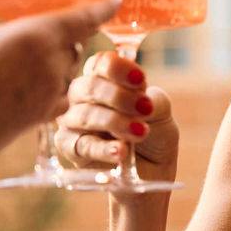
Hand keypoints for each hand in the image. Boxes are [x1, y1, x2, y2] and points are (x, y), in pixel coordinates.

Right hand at [0, 0, 121, 195]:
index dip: (102, 8)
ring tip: (47, 56)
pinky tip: (44, 87)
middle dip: (74, 34)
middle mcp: (54, 60)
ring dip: (65, 61)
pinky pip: (65, 96)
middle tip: (67, 26)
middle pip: (78, 42)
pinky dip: (60, 89)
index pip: (85, 17)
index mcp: (40, 34)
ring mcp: (53, 89)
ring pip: (72, 69)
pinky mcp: (46, 113)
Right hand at [55, 52, 178, 183]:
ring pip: (84, 115)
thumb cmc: (153, 131)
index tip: (140, 80)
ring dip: (115, 122)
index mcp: (103, 78)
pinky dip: (102, 148)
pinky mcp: (70, 149)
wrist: (154, 168)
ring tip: (140, 132)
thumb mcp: (160, 110)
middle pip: (89, 86)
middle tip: (144, 109)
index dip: (118, 68)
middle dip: (119, 96)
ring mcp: (73, 122)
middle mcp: (83, 96)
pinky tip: (120, 150)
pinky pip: (81, 145)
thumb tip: (139, 98)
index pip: (100, 63)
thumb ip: (151, 99)